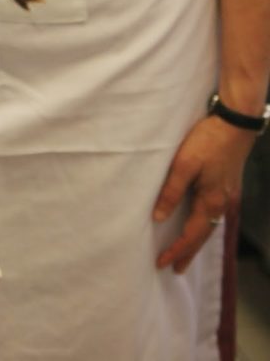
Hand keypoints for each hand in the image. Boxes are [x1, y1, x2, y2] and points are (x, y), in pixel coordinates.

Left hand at [152, 114, 255, 271]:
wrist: (235, 125)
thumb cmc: (207, 141)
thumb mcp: (184, 164)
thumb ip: (171, 190)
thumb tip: (159, 217)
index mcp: (211, 201)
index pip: (191, 235)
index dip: (177, 250)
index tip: (162, 263)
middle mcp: (222, 204)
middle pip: (202, 236)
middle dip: (188, 252)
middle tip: (175, 269)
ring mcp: (226, 196)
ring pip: (209, 226)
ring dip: (196, 241)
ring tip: (185, 253)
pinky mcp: (226, 187)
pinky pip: (213, 215)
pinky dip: (203, 226)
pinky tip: (199, 226)